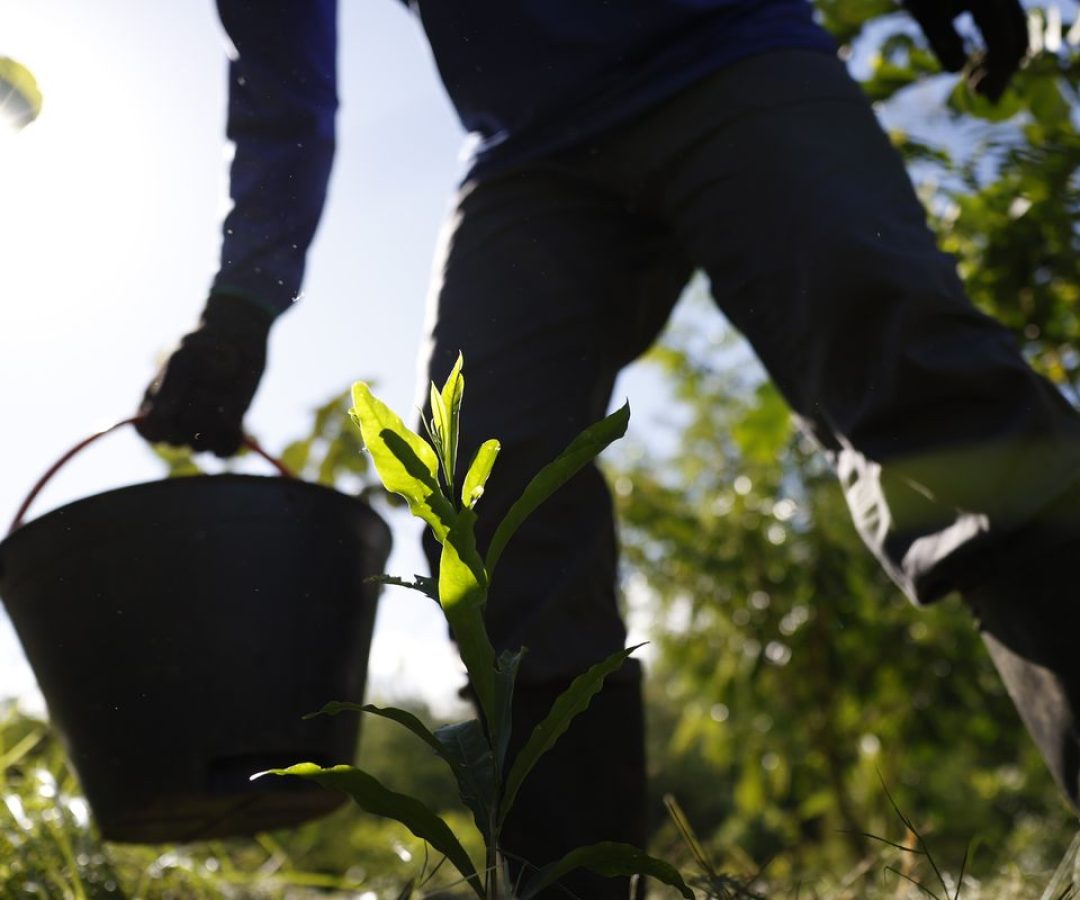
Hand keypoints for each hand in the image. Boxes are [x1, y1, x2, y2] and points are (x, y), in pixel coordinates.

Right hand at [136, 294, 271, 455]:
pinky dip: (231, 437)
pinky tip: (236, 417)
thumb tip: (160, 416)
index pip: (149, 432)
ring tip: (222, 396)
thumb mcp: (184, 359)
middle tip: (204, 389)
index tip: (175, 407)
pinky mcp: (226, 434)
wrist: (240, 345)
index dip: (161, 425)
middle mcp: (176, 421)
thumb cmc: (205, 349)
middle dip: (192, 417)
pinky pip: (224, 452)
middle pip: (176, 441)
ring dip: (214, 423)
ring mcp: (202, 430)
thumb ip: (171, 385)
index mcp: (155, 404)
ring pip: (201, 448)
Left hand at [904, 0, 1027, 101]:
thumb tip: (956, 70)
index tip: (985, 97)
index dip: (998, 74)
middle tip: (980, 94)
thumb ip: (940, 37)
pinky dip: (993, 48)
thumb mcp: (922, 10)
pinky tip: (972, 64)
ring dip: (998, 61)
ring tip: (971, 82)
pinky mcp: (992, 2)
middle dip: (1003, 70)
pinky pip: (1004, 26)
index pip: (1003, 42)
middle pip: (1017, 37)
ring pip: (1013, 32)